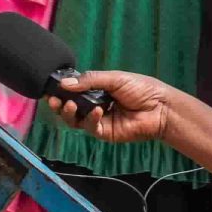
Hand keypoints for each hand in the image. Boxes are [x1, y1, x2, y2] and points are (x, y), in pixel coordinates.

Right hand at [49, 68, 181, 145]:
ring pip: (76, 121)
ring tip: (70, 105)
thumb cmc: (142, 89)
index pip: (74, 92)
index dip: (61, 91)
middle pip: (70, 108)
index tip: (51, 89)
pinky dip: (90, 120)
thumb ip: (90, 80)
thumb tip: (64, 83)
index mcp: (97, 91)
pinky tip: (96, 111)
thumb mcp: (114, 79)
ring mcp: (100, 120)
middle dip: (59, 105)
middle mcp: (95, 105)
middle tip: (53, 99)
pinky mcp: (106, 133)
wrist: (161, 107)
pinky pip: (91, 128)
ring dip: (69, 113)